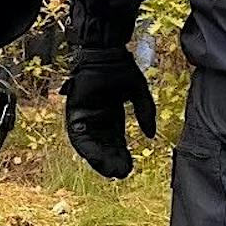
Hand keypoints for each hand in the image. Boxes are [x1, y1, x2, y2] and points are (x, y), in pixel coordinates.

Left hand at [63, 46, 156, 178]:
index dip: (121, 156)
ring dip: (98, 159)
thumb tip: (151, 135)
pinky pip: (77, 135)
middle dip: (110, 161)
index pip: (116, 143)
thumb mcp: (139, 93)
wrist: (105, 52)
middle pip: (103, 147)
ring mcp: (85, 116)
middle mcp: (98, 119)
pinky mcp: (74, 112)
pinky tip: (95, 158)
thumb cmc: (121, 68)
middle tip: (120, 173)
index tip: (129, 168)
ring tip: (110, 170)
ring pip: (90, 145)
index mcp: (112, 116)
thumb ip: (146, 113)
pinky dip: (85, 147)